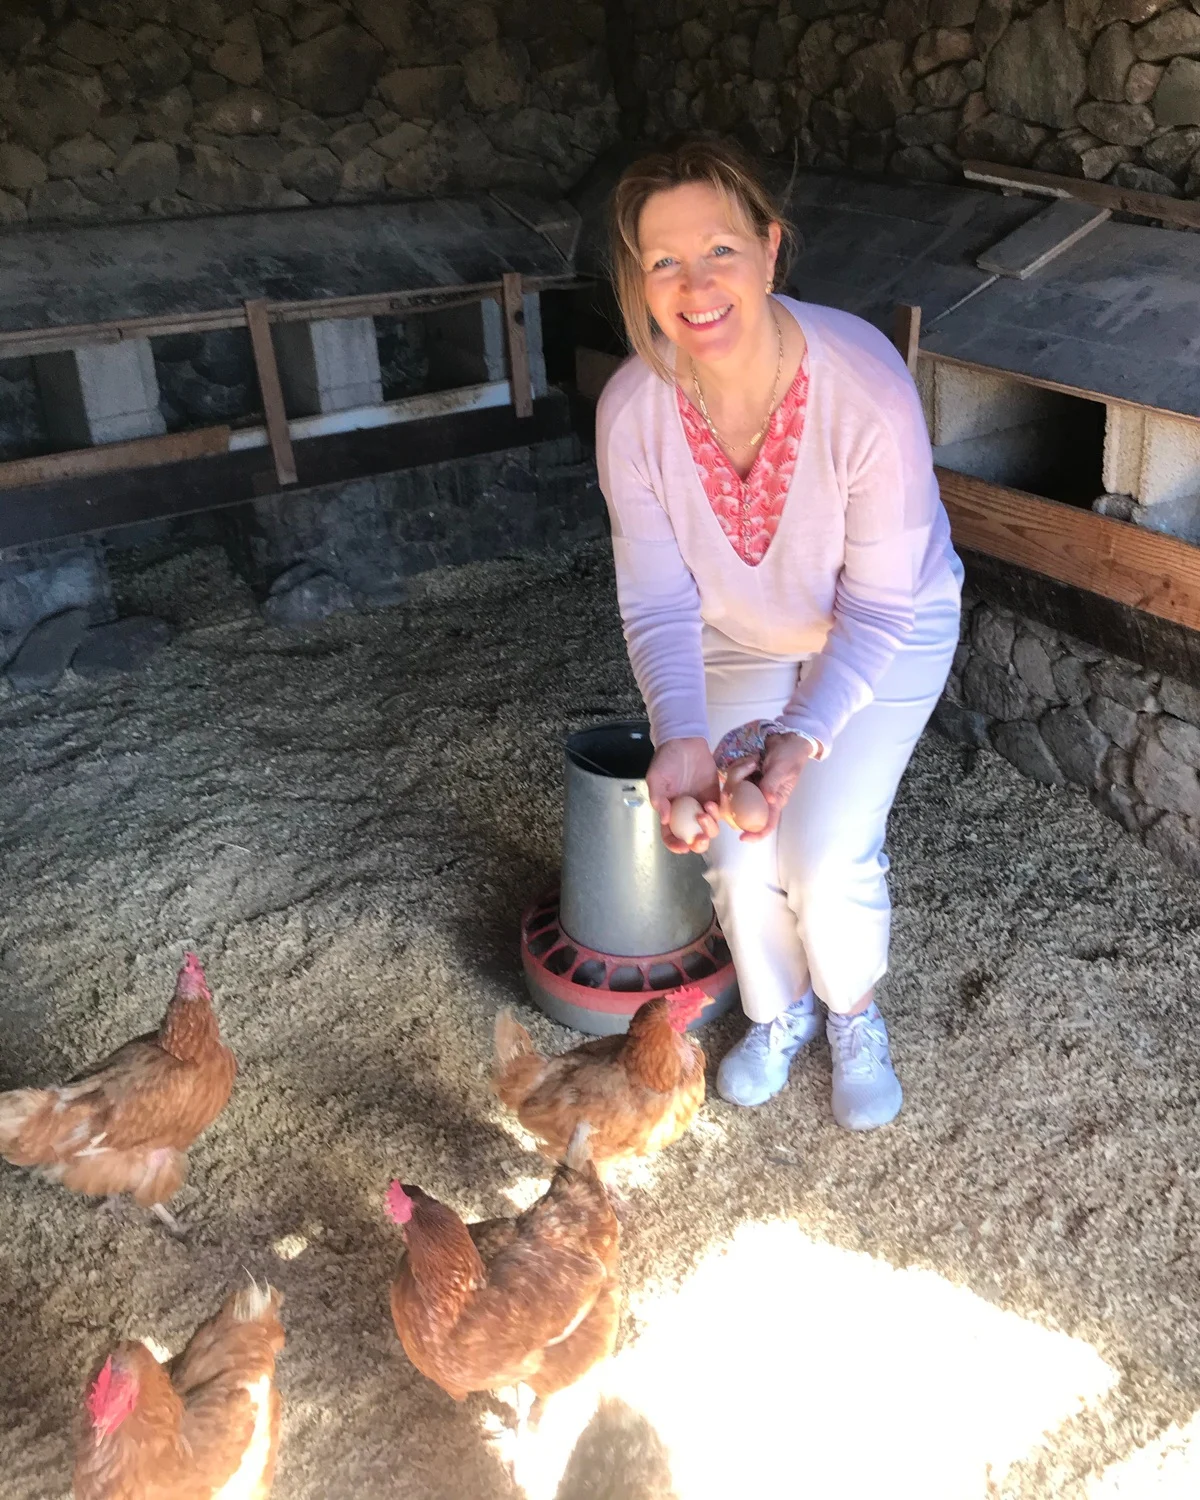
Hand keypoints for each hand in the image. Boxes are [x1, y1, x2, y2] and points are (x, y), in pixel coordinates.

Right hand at [645, 737, 720, 853]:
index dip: (676, 845)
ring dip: (709, 828)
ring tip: (706, 811)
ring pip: (709, 828)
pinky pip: (720, 812)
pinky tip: (712, 803)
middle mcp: (686, 814)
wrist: (685, 741)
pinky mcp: (715, 797)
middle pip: (693, 838)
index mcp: (669, 812)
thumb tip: (664, 819)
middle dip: (698, 843)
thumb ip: (658, 797)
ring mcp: (701, 806)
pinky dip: (718, 813)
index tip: (683, 846)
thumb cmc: (666, 759)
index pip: (670, 835)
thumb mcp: (656, 777)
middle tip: (701, 838)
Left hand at [737, 732, 813, 842]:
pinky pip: (731, 778)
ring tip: (753, 759)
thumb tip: (768, 799)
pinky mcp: (743, 779)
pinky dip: (737, 768)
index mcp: (774, 802)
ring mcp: (750, 789)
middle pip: (740, 810)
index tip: (743, 837)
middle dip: (735, 794)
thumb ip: (773, 783)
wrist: (786, 739)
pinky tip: (750, 758)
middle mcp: (760, 799)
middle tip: (740, 774)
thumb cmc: (790, 755)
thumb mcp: (783, 768)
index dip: (756, 835)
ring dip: (738, 773)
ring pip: (732, 792)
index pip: (767, 824)